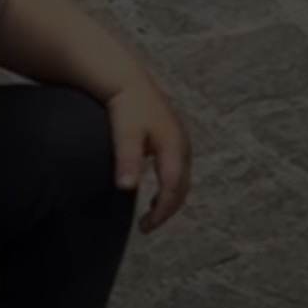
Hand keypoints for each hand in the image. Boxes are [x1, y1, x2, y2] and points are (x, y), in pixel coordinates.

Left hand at [106, 77, 191, 233]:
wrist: (126, 80)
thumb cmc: (125, 107)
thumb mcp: (125, 134)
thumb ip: (127, 160)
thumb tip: (127, 188)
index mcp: (174, 147)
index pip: (173, 188)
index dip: (162, 211)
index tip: (146, 227)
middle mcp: (182, 146)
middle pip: (182, 186)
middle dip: (168, 209)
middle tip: (147, 226)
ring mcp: (180, 142)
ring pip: (181, 178)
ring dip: (169, 198)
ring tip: (150, 214)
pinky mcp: (172, 139)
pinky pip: (175, 169)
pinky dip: (168, 186)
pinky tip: (152, 192)